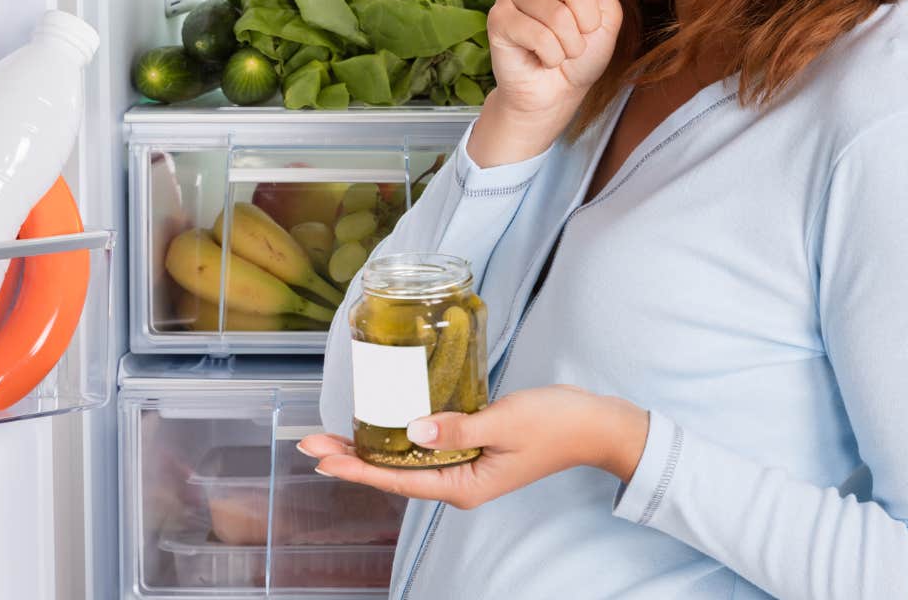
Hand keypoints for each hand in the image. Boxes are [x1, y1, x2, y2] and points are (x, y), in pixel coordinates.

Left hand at [296, 386, 649, 511]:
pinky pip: (428, 448)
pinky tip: (382, 424)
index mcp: (465, 485)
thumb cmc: (557, 423)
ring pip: (407, 460)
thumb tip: (413, 430)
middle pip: (395, 473)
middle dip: (352, 456)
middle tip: (310, 440)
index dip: (357, 467)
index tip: (323, 455)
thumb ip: (457, 427)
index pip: (399, 479)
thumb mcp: (504, 421)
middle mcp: (460, 482)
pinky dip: (400, 436)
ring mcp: (466, 467)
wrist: (596, 424)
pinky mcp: (473, 449)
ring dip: (372, 446)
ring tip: (334, 435)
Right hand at [470, 0, 623, 164]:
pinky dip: (552, 54)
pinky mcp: (498, 19)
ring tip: (560, 49)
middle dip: (587, 19)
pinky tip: (542, 56)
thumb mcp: (606, 18)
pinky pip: (539, 34)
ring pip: (557, 14)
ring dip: (570, 43)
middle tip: (579, 35)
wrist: (558, 91)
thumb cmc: (580, 53)